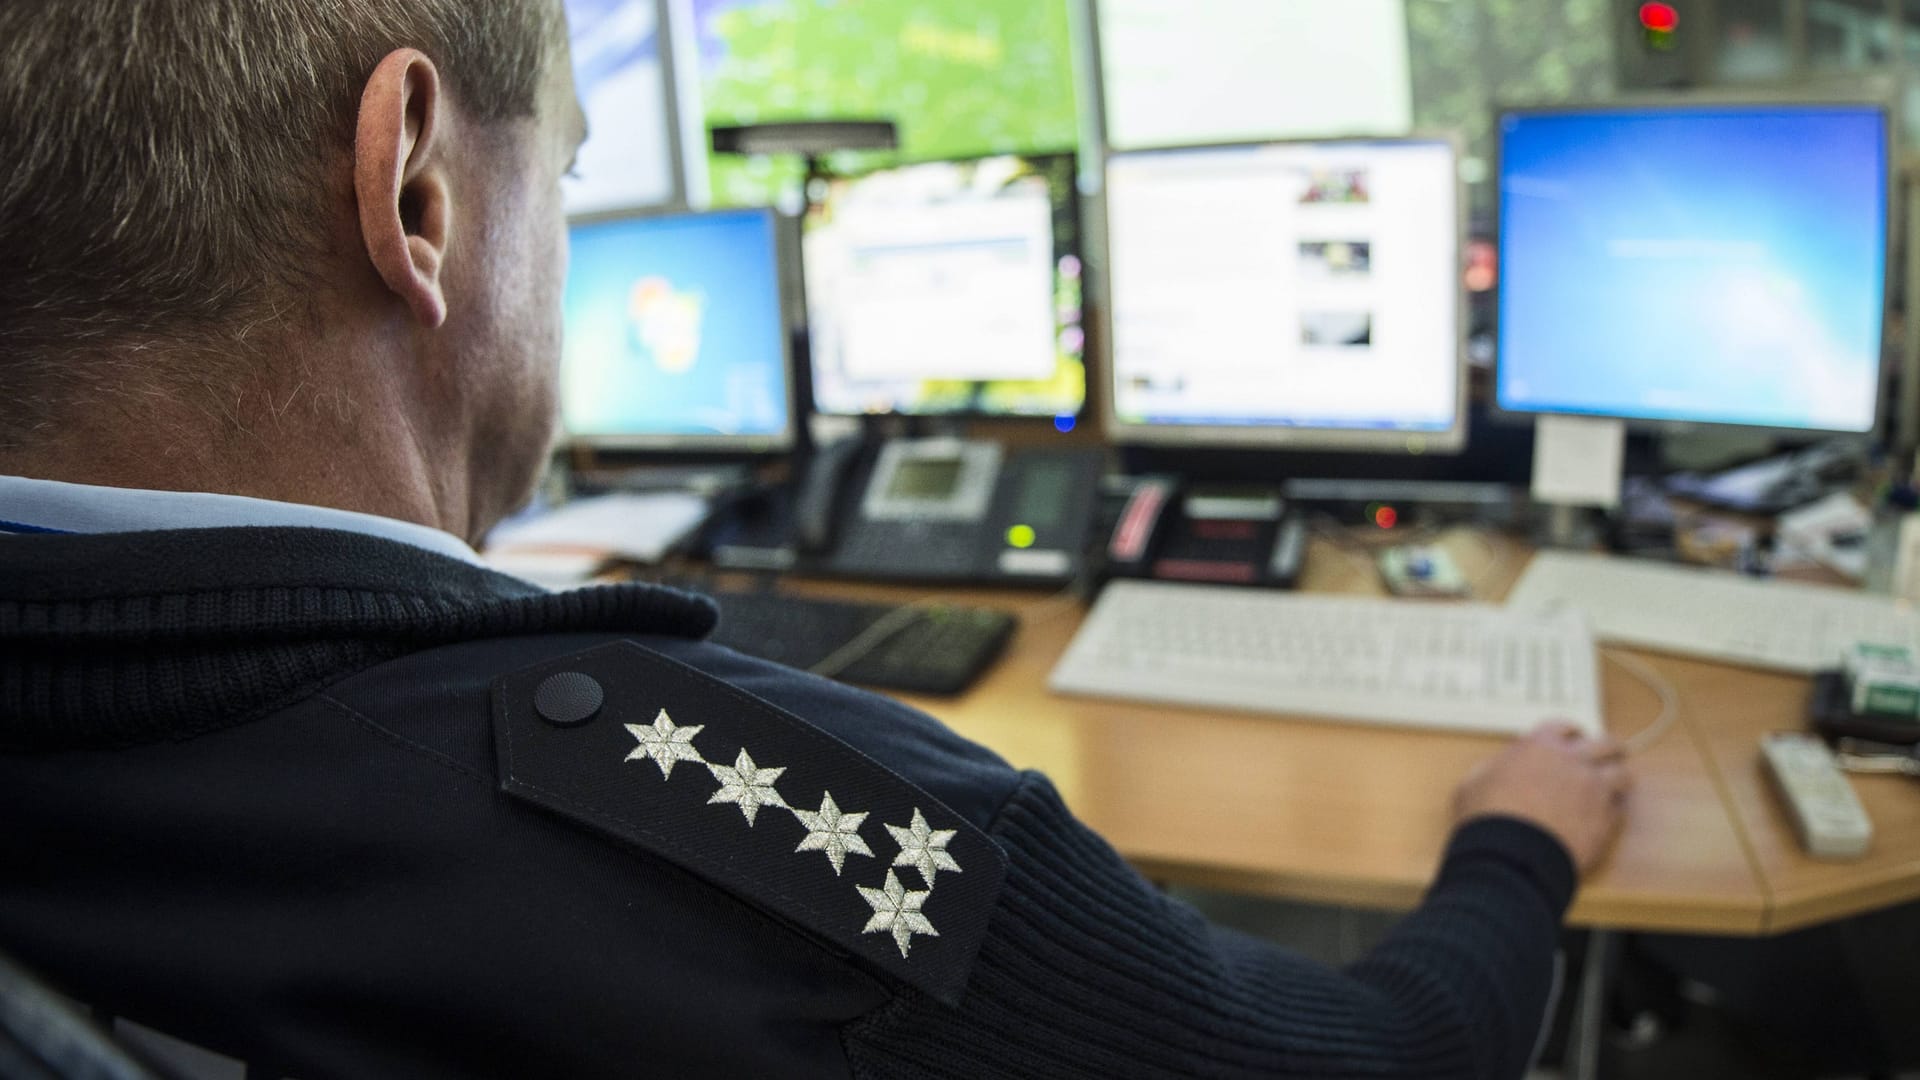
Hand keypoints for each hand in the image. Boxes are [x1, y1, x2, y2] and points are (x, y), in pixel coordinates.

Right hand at [1453, 724, 1631, 874]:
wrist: (1511, 857)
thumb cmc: (1487, 819)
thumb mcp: (1473, 783)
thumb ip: (1494, 768)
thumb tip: (1500, 769)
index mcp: (1539, 746)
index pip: (1564, 727)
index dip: (1570, 734)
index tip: (1574, 739)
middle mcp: (1572, 762)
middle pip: (1605, 744)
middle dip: (1608, 749)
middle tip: (1610, 755)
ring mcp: (1594, 790)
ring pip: (1622, 774)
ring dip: (1617, 777)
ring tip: (1615, 784)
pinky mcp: (1605, 820)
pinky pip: (1620, 808)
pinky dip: (1614, 809)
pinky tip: (1605, 815)